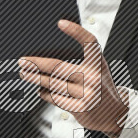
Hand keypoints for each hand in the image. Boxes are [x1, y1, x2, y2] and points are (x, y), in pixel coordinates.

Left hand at [18, 19, 129, 136]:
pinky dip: (45, 93)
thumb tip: (48, 59)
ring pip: (52, 84)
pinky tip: (41, 90)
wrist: (114, 114)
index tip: (60, 23)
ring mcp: (86, 94)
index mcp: (98, 64)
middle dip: (36, 64)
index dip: (76, 31)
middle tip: (23, 61)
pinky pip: (55, 98)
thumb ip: (82, 61)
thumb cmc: (101, 88)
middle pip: (58, 67)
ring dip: (35, 78)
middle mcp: (93, 77)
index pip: (89, 42)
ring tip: (25, 75)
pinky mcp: (79, 108)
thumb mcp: (98, 70)